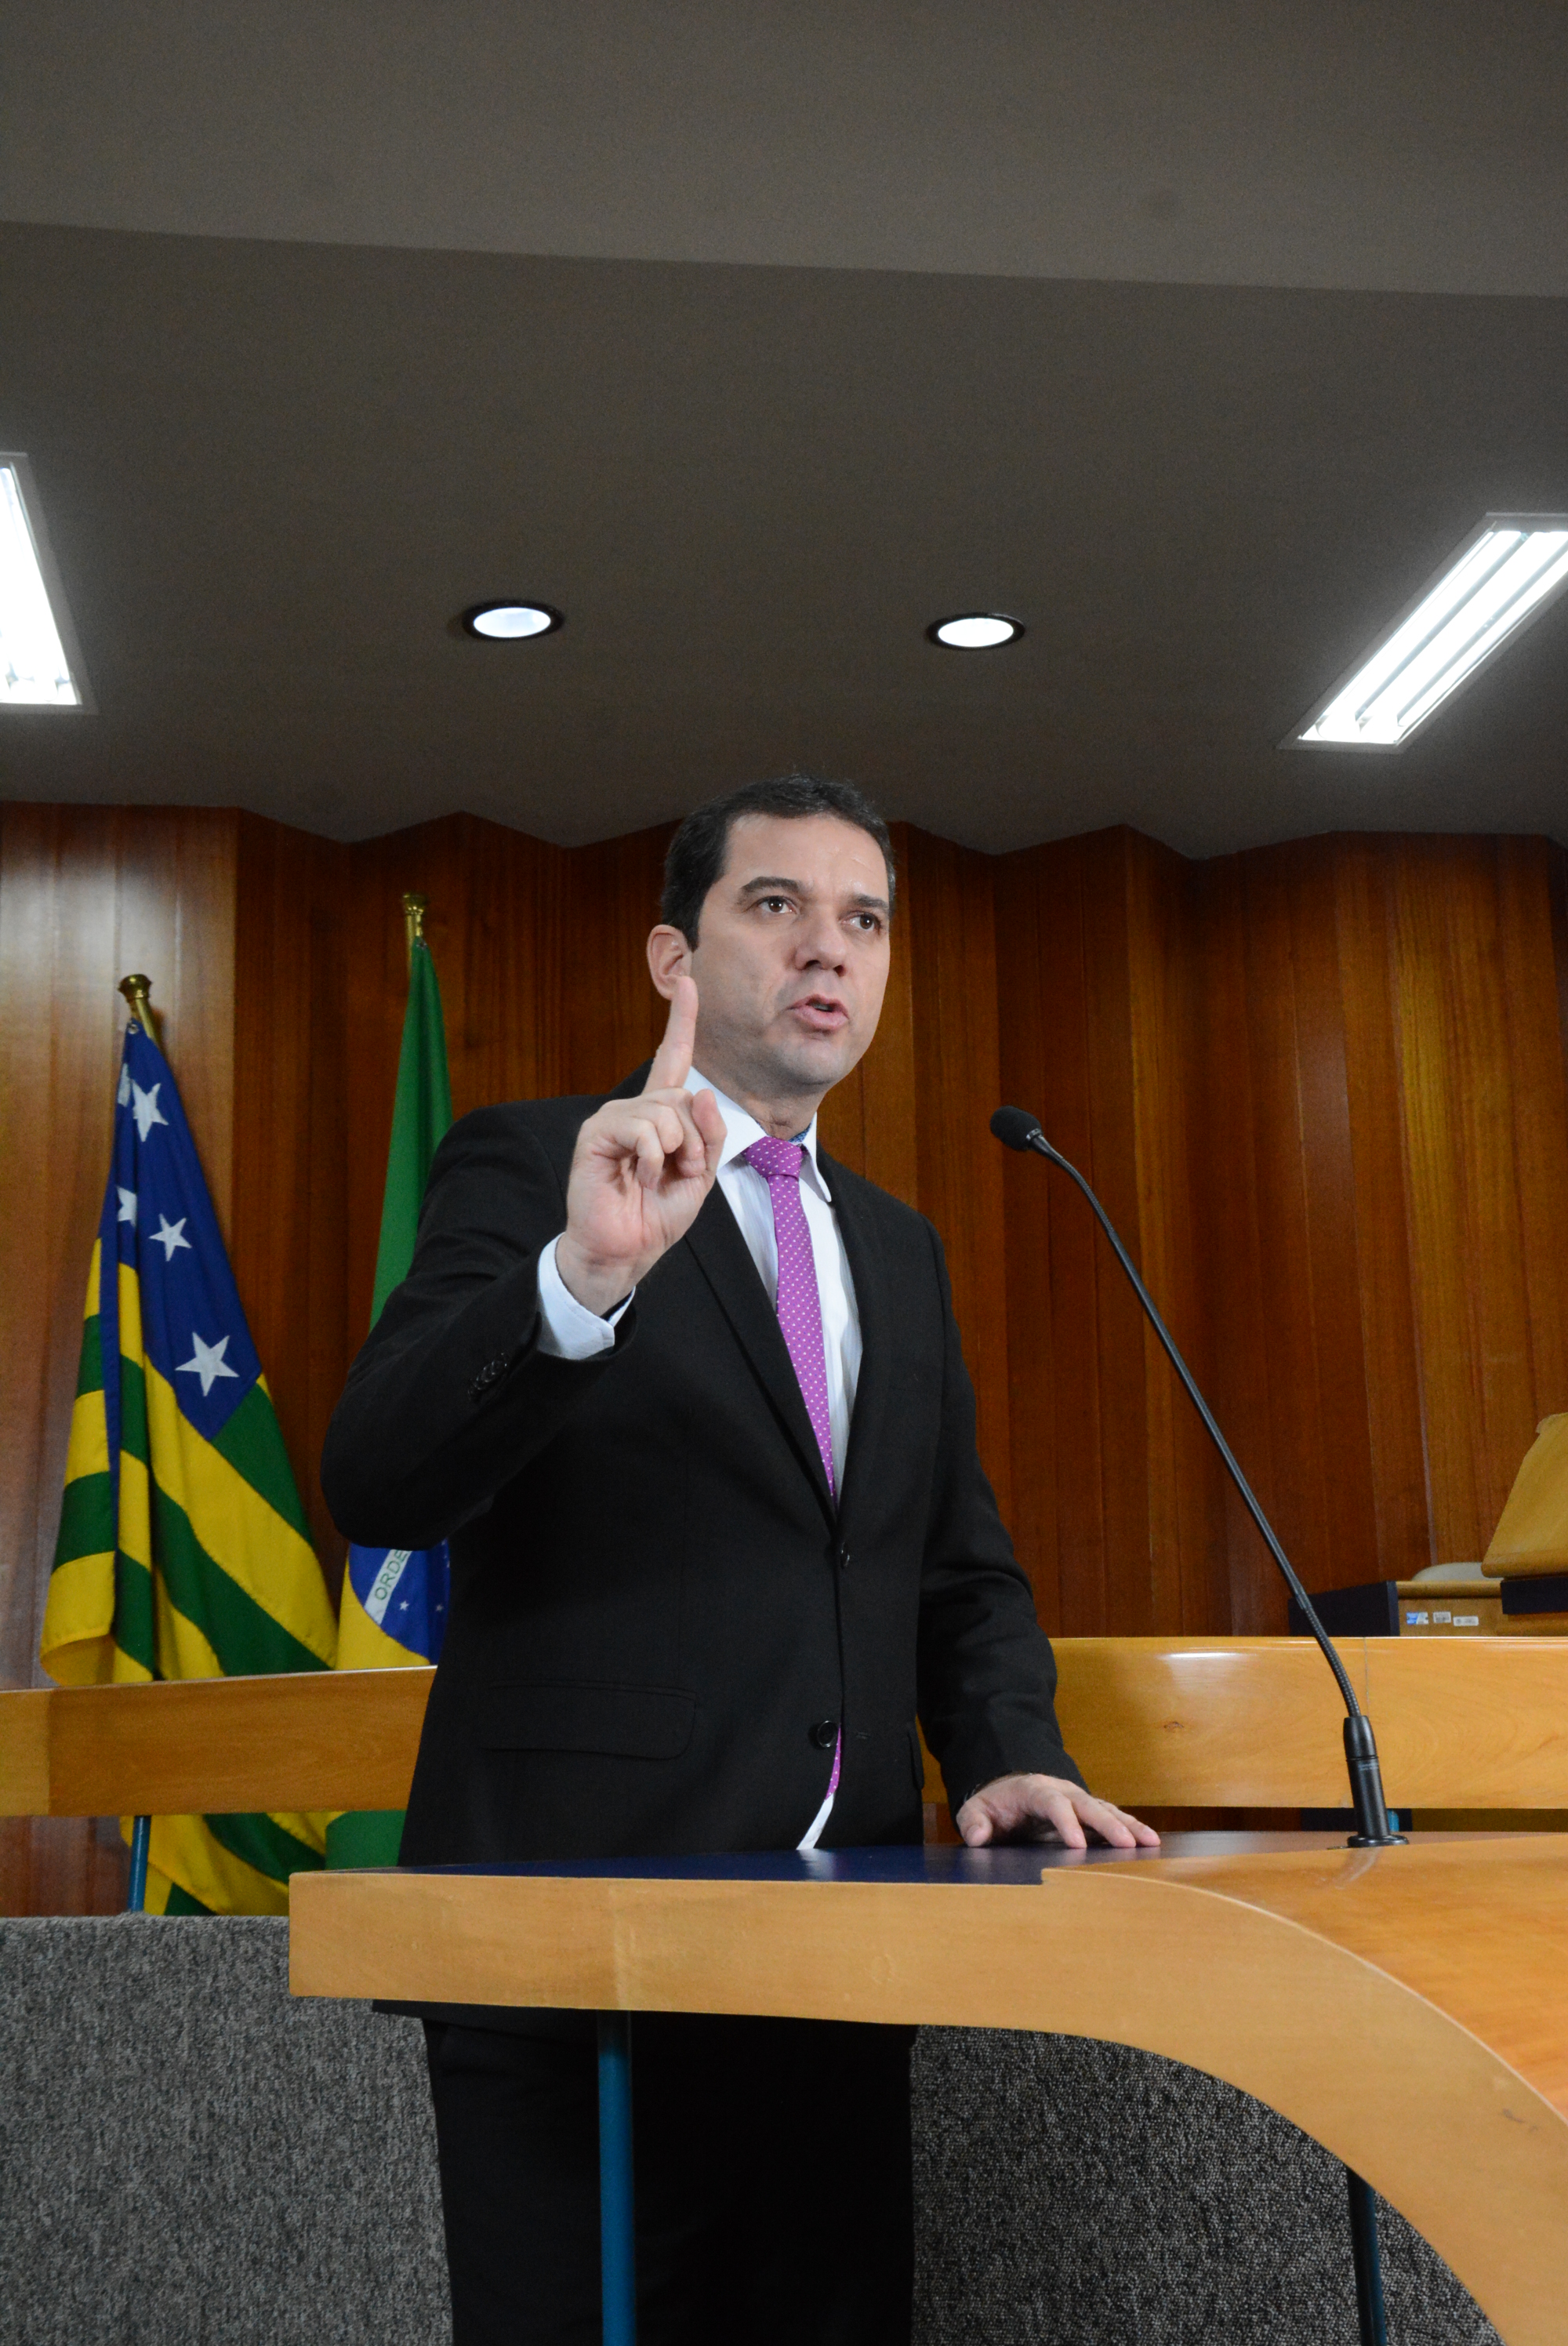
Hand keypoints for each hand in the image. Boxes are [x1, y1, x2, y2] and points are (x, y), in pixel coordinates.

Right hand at [555, 977, 725, 1314]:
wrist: (624, 1249)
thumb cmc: (656, 1214)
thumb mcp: (700, 1176)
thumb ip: (710, 1134)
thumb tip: (702, 1092)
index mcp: (659, 1115)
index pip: (673, 1059)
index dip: (682, 1022)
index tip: (688, 982)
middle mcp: (635, 1109)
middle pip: (683, 1096)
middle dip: (695, 1140)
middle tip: (680, 1171)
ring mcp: (613, 1118)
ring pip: (666, 1111)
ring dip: (676, 1151)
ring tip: (656, 1177)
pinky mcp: (596, 1133)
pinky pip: (643, 1129)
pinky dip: (651, 1159)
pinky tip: (638, 1178)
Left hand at [955, 1773, 1160, 1851]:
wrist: (1007, 1789)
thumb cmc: (993, 1804)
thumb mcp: (976, 1810)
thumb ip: (974, 1821)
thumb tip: (977, 1837)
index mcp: (1034, 1790)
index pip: (1052, 1803)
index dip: (1065, 1823)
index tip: (1078, 1845)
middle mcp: (1062, 1791)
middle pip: (1087, 1805)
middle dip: (1107, 1824)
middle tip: (1127, 1843)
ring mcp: (1077, 1799)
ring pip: (1106, 1809)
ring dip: (1128, 1825)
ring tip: (1151, 1841)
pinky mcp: (1086, 1812)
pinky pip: (1111, 1817)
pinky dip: (1130, 1828)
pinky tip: (1149, 1842)